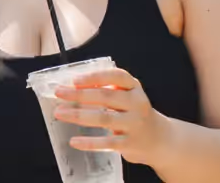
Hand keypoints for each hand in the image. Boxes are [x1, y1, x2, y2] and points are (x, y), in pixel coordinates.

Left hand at [52, 67, 171, 164]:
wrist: (160, 140)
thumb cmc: (135, 114)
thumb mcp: (128, 97)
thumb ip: (108, 91)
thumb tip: (71, 88)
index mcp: (134, 88)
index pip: (117, 76)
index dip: (95, 77)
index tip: (74, 79)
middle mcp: (137, 104)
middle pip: (106, 97)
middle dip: (79, 94)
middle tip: (59, 93)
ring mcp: (135, 124)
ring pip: (104, 118)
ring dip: (79, 115)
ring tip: (60, 113)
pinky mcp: (130, 143)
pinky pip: (107, 143)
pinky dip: (89, 142)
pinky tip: (74, 141)